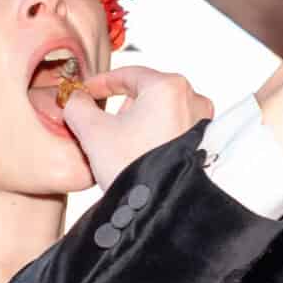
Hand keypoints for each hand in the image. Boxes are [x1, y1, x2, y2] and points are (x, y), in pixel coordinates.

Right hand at [65, 64, 215, 194]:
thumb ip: (77, 106)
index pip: (127, 74)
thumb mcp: (92, 132)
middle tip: (103, 126)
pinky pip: (175, 128)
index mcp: (168, 87)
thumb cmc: (135, 168)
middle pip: (146, 93)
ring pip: (161, 111)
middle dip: (121, 107)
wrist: (164, 207)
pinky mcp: (207, 142)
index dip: (100, 84)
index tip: (84, 94)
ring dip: (138, 122)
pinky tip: (142, 154)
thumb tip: (75, 98)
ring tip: (123, 146)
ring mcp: (203, 121)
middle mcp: (193, 98)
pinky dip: (155, 135)